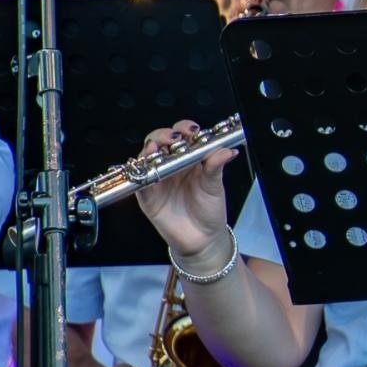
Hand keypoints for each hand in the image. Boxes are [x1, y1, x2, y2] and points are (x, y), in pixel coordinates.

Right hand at [134, 119, 238, 259]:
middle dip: (163, 135)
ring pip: (145, 158)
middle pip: (159, 141)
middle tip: (173, 139)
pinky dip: (139, 174)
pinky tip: (146, 170)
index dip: (184, 129)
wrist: (202, 238)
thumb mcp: (215, 186)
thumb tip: (228, 150)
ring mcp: (157, 179)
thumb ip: (216, 167)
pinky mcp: (147, 196)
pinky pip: (138, 182)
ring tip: (156, 149)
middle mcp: (171, 166)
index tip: (192, 130)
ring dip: (148, 150)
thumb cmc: (209, 210)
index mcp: (189, 159)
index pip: (182, 136)